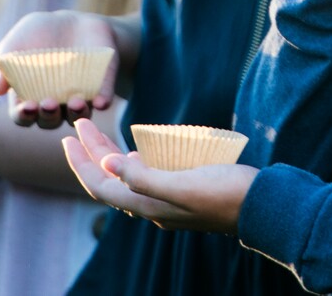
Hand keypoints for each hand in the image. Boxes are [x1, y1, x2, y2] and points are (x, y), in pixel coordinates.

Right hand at [0, 10, 120, 128]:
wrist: (72, 21)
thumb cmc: (37, 35)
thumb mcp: (16, 43)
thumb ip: (2, 64)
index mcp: (29, 97)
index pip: (24, 115)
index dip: (24, 115)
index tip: (27, 106)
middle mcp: (54, 103)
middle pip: (50, 120)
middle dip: (49, 115)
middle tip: (49, 103)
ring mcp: (78, 96)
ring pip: (78, 115)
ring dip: (77, 113)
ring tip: (75, 103)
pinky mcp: (101, 85)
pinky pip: (103, 98)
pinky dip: (103, 101)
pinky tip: (102, 102)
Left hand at [63, 119, 257, 232]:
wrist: (262, 206)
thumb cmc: (225, 193)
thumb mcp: (183, 185)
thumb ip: (145, 178)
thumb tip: (109, 164)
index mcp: (148, 205)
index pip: (102, 186)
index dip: (82, 163)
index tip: (69, 138)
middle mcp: (153, 205)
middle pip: (111, 180)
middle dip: (92, 153)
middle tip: (80, 125)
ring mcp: (167, 199)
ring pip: (126, 177)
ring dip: (109, 155)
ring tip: (98, 134)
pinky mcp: (181, 191)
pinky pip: (145, 176)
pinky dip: (132, 160)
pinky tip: (135, 149)